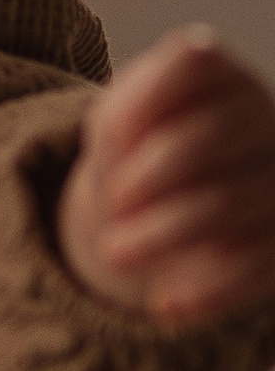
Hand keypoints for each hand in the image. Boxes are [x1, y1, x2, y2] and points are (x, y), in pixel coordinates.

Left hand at [57, 26, 274, 326]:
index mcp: (221, 77)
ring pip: (231, 203)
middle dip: (160, 168)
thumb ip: (128, 109)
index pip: (195, 65)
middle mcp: (263, 121)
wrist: (153, 210)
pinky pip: (256, 266)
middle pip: (218, 135)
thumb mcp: (116, 121)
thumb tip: (147, 109)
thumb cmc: (136, 149)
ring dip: (167, 232)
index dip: (153, 100)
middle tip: (113, 201)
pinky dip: (209, 289)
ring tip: (112, 256)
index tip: (113, 136)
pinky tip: (165, 305)